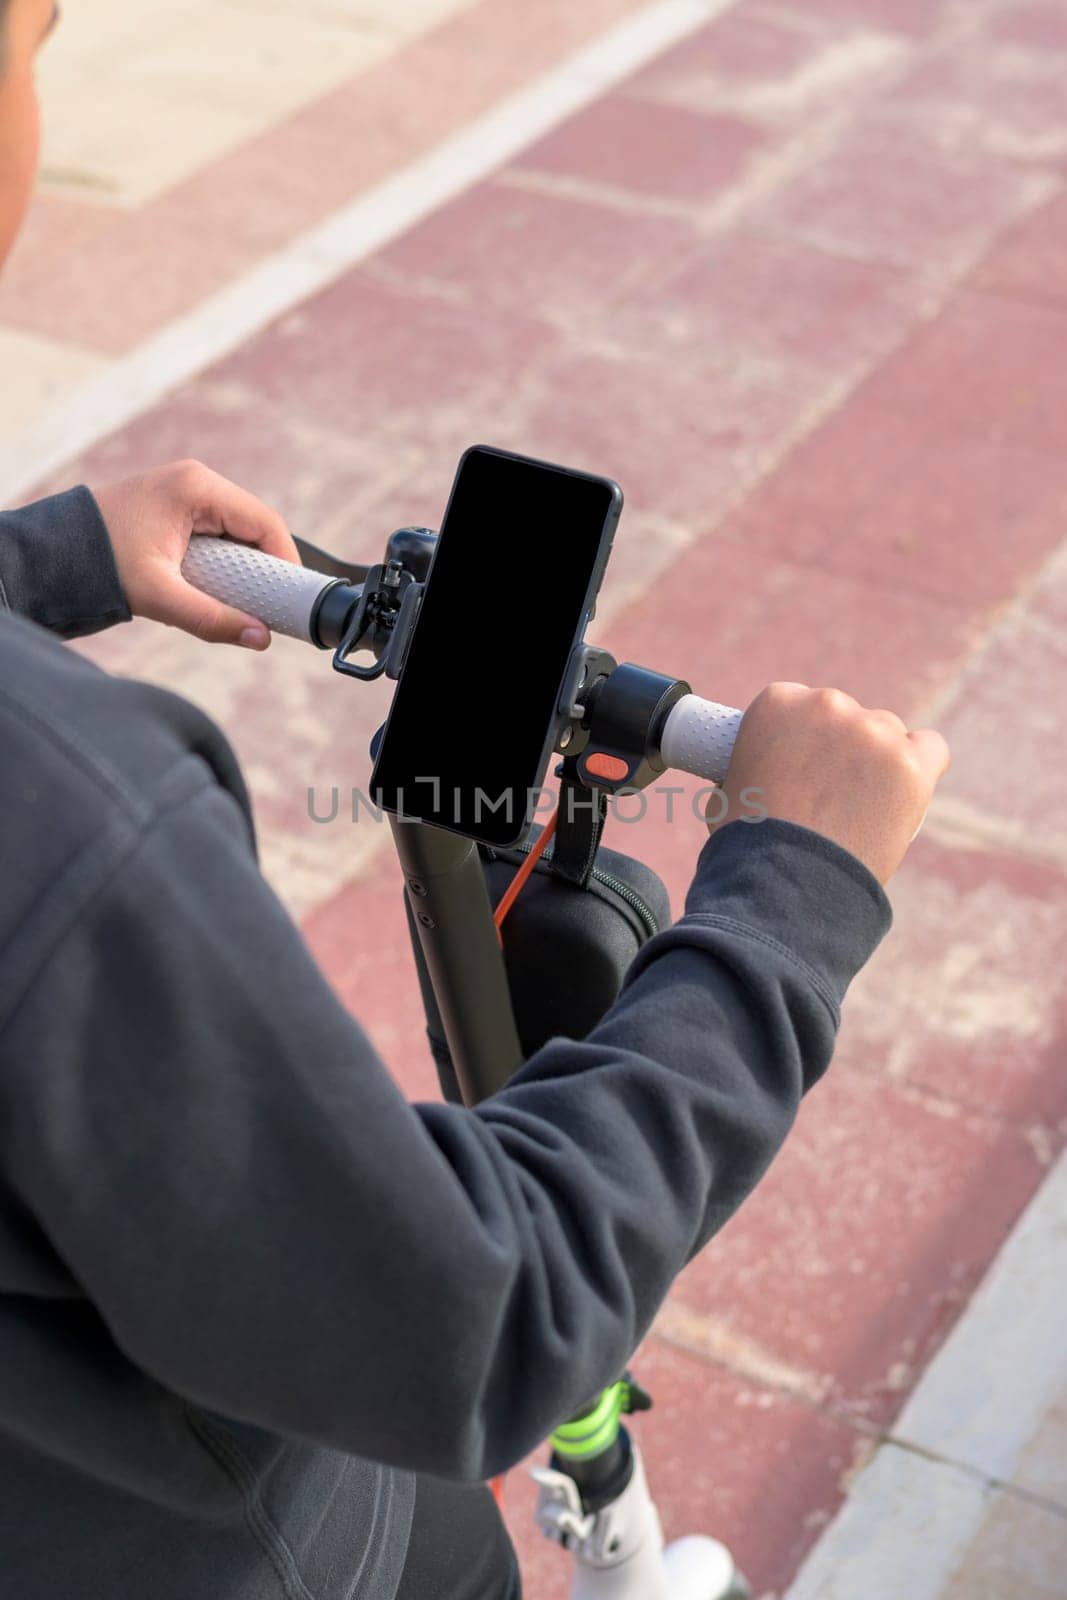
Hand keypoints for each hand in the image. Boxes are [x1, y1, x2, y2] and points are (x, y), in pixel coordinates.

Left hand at [91, 460, 299, 649]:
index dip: (286, 562)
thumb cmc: (98, 564)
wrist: (51, 555)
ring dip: (246, 567)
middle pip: (255, 526)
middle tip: (273, 607)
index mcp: (196, 487)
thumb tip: (261, 639)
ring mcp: (185, 493)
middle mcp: (195, 482)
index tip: (293, 600)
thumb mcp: (159, 595)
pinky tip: (221, 589)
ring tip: (247, 603)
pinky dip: (226, 563)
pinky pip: (218, 534)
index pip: (265, 522)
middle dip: (267, 568)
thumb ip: (212, 619)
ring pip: (238, 532)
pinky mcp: (176, 509)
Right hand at [708, 682, 949, 883]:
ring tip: (861, 810)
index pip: (799, 704)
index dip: (801, 739)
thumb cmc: (747, 847)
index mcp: (778, 703)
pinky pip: (930, 749)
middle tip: (829, 796)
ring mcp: (874, 733)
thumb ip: (751, 766)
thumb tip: (761, 776)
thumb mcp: (729, 791)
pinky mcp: (912, 765)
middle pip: (846, 717)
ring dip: (877, 762)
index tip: (801, 767)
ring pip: (886, 735)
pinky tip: (906, 792)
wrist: (783, 885)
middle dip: (840, 750)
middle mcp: (828, 705)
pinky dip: (922, 767)